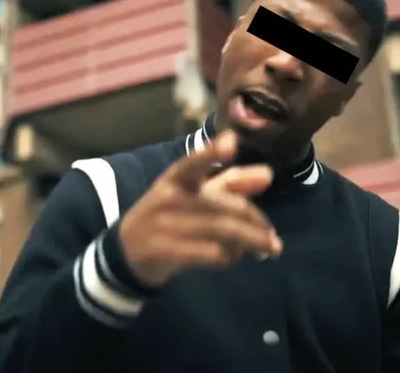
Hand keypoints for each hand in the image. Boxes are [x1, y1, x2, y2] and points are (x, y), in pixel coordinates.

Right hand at [119, 130, 281, 286]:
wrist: (126, 252)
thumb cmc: (169, 216)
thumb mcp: (194, 195)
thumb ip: (231, 184)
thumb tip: (267, 174)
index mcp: (176, 178)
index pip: (193, 162)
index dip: (211, 152)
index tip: (231, 142)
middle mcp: (169, 198)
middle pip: (225, 206)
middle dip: (256, 223)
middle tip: (272, 238)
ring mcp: (164, 225)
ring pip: (222, 230)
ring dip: (250, 242)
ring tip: (267, 249)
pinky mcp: (164, 251)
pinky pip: (209, 253)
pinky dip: (228, 257)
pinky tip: (233, 258)